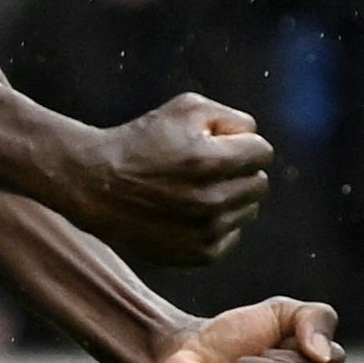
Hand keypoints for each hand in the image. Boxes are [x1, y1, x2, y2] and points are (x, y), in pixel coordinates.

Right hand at [71, 93, 273, 266]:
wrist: (100, 186)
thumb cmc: (140, 142)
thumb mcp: (183, 108)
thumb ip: (228, 117)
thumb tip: (252, 136)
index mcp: (213, 160)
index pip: (263, 153)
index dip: (243, 144)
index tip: (224, 145)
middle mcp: (214, 199)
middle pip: (259, 183)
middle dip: (240, 171)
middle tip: (210, 167)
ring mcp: (208, 231)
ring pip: (248, 210)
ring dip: (231, 198)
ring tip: (198, 189)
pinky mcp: (200, 254)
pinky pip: (232, 236)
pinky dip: (219, 223)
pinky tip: (192, 211)